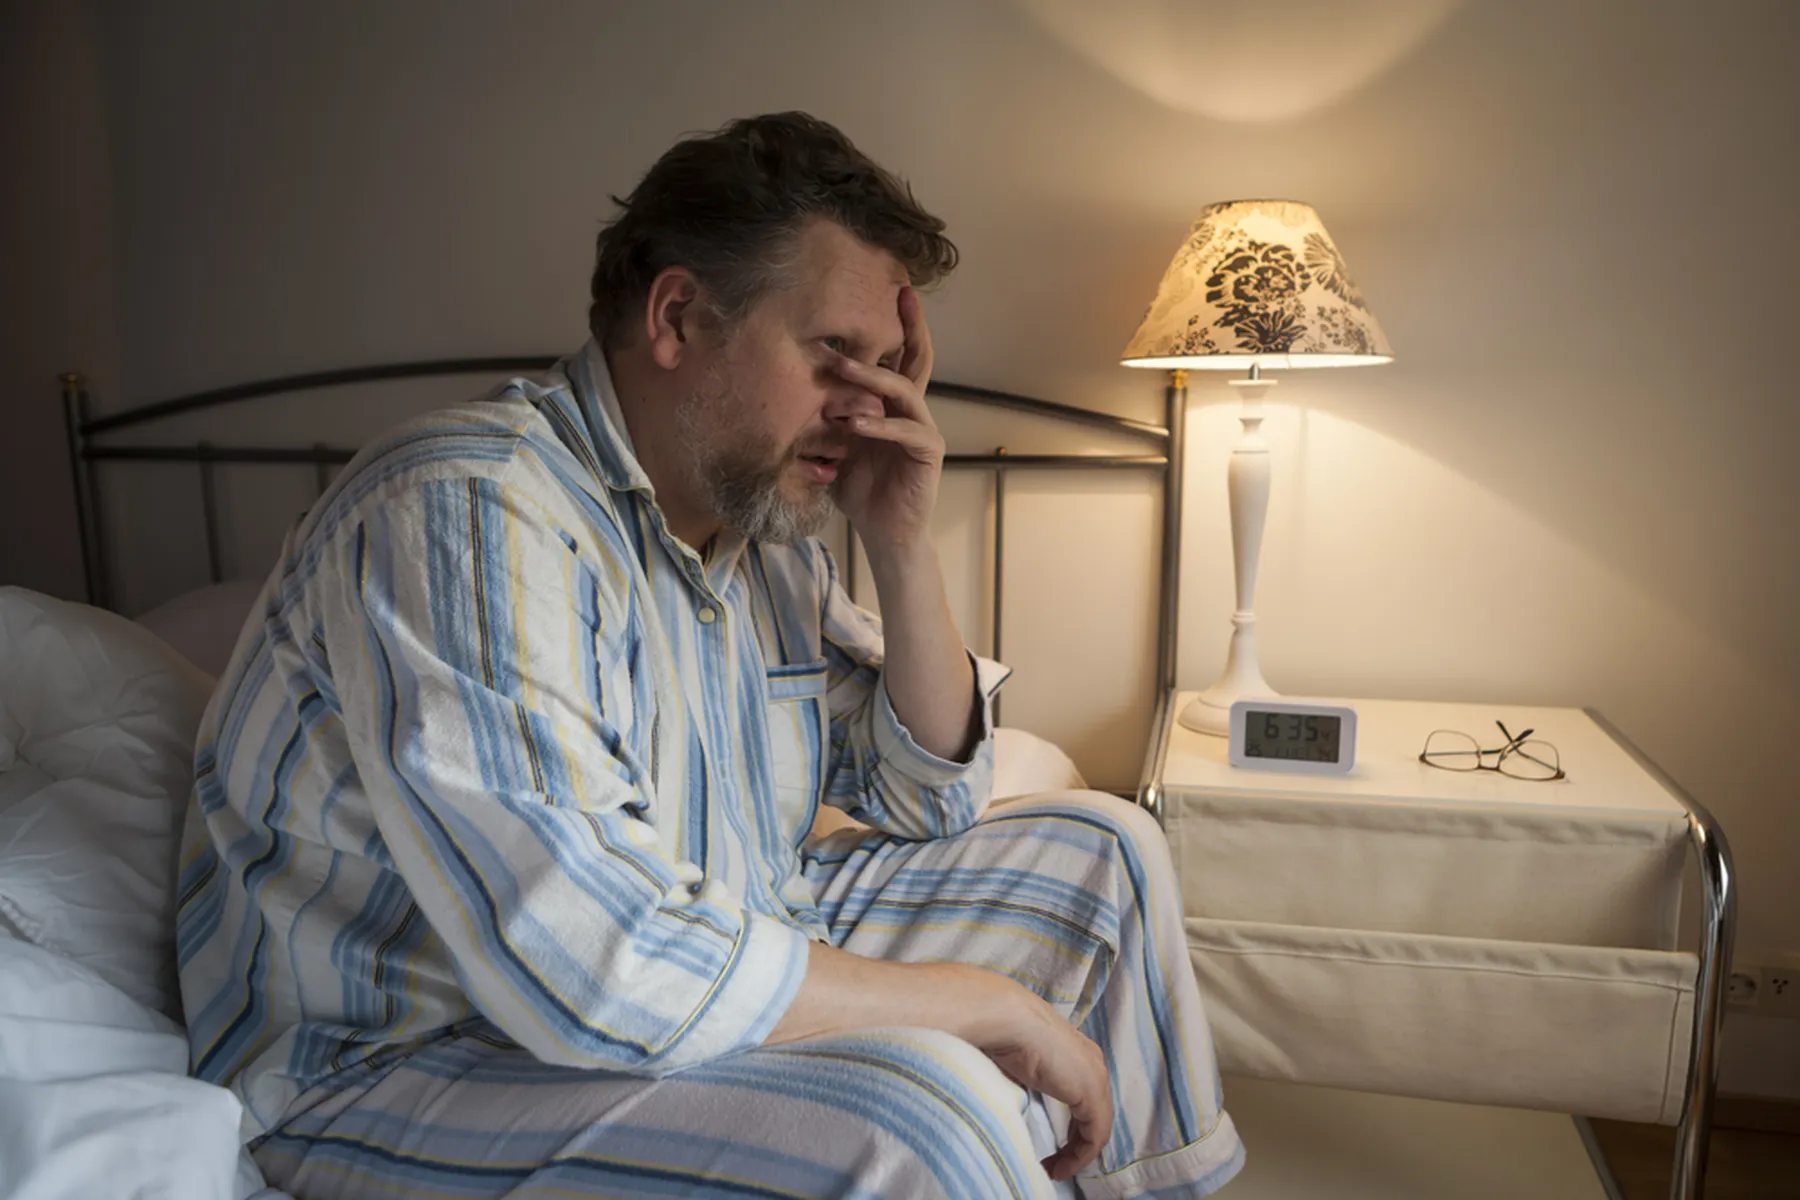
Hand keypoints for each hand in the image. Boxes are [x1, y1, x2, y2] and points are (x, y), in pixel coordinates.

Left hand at [828, 286, 942, 556]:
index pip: (896, 357)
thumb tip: (801, 387)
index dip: (894, 326)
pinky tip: (854, 425)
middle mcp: (912, 410)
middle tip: (899, 294)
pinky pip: (905, 432)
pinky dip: (879, 427)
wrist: (884, 532)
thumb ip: (828, 417)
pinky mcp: (927, 453)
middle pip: (917, 358)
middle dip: (909, 325)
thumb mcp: (835, 446)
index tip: (886, 292)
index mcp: (892, 405)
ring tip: (842, 367)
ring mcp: (922, 429)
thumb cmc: (860, 490)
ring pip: (903, 391)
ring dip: (871, 378)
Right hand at [960, 970, 1113, 1181]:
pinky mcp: (1092, 1093)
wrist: (1007, 1019)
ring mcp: (1095, 1077)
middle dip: (1075, 1142)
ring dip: (1077, 1154)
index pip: (1085, 1098)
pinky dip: (1080, 1156)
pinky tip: (1060, 1167)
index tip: (1053, 1148)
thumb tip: (1025, 1095)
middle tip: (1054, 1162)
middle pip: (1094, 1114)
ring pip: (1097, 1128)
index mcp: (1077, 1053)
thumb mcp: (1021, 1063)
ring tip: (1056, 1170)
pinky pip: (1095, 1136)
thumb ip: (1032, 1079)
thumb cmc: (1004, 1035)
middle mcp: (1093, 1063)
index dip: (1072, 1127)